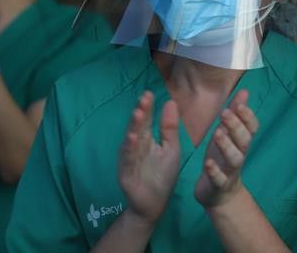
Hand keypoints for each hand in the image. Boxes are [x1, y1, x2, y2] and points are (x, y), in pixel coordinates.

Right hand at [118, 91, 180, 224]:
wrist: (154, 203)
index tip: (149, 92)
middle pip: (137, 127)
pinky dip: (129, 149)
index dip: (147, 107)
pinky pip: (128, 160)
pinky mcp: (126, 174)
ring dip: (133, 127)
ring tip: (137, 113)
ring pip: (130, 141)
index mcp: (146, 139)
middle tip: (144, 98)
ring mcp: (129, 160)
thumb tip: (170, 101)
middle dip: (140, 113)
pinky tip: (132, 138)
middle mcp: (135, 147)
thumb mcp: (171, 148)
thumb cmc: (163, 174)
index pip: (146, 120)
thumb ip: (169, 127)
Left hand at [194, 90, 258, 208]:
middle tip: (224, 113)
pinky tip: (208, 163)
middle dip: (236, 126)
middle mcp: (240, 154)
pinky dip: (215, 171)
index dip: (248, 116)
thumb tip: (244, 90)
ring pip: (235, 159)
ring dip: (227, 146)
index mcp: (241, 141)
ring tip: (217, 133)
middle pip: (244, 140)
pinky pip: (220, 179)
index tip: (239, 104)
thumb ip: (236, 114)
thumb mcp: (228, 134)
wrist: (220, 194)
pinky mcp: (219, 185)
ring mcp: (230, 171)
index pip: (252, 127)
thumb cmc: (223, 158)